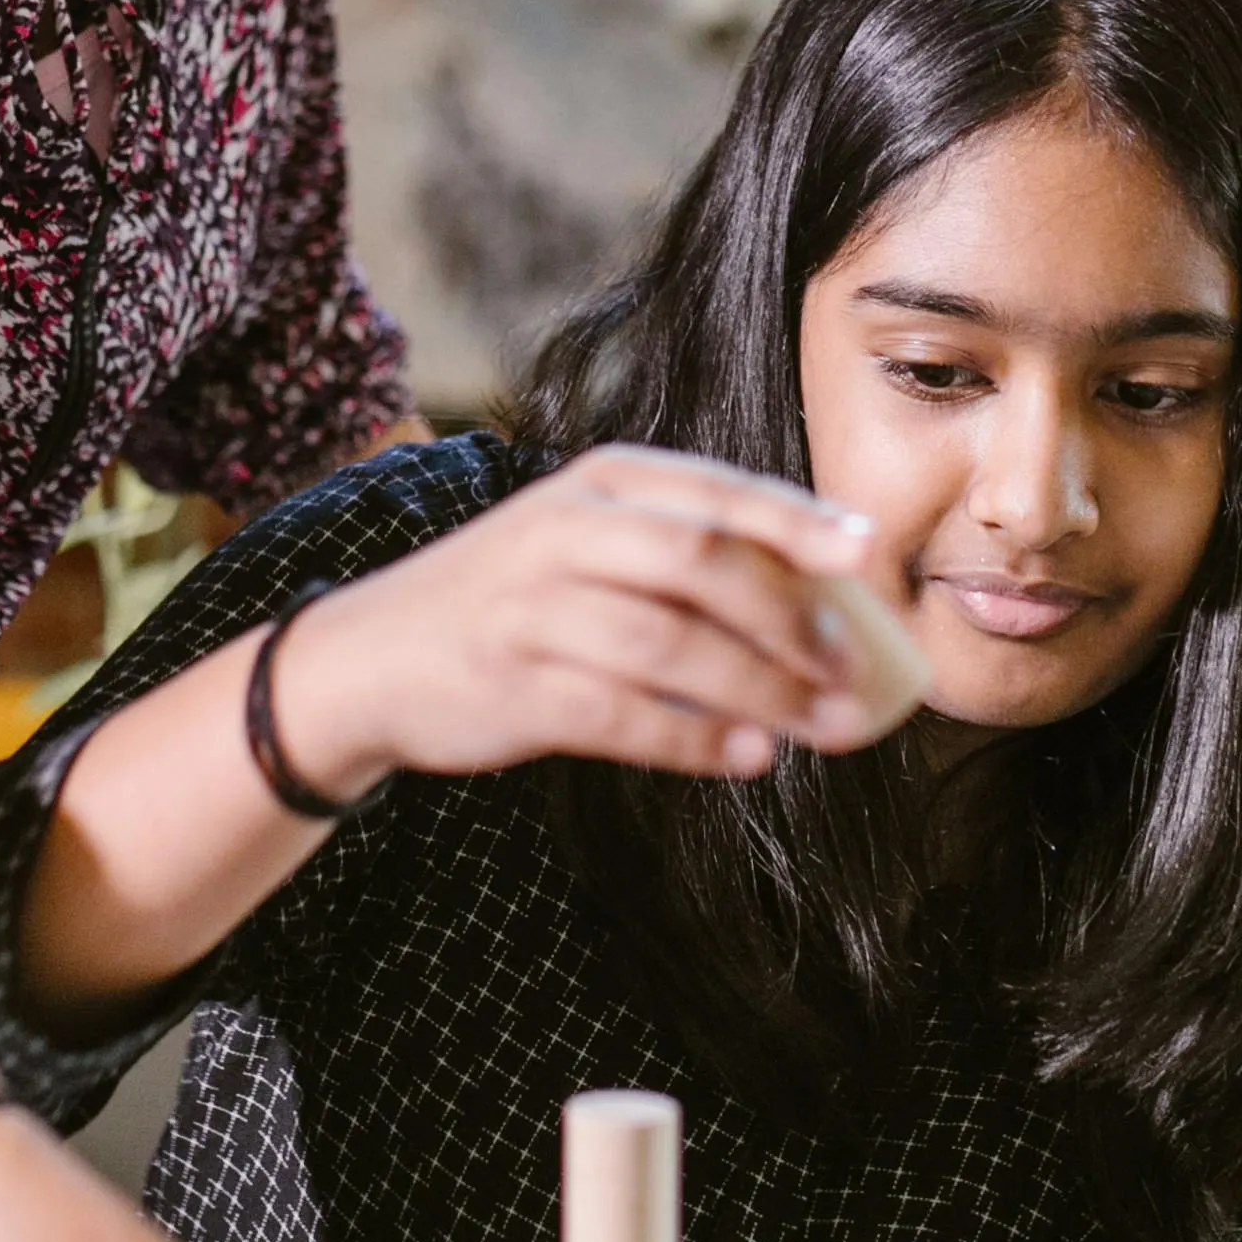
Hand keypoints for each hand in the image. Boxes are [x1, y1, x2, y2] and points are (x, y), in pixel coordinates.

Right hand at [270, 442, 923, 802]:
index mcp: (598, 484)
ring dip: (762, 690)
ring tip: (823, 726)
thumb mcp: (586, 542)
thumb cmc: (512, 601)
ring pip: (672, 644)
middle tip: (855, 670)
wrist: (372, 657)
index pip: (716, 493)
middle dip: (793, 618)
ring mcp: (533, 610)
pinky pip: (625, 715)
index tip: (869, 555)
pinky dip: (696, 739)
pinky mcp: (515, 688)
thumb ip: (684, 553)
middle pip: (702, 563)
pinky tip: (748, 757)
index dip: (799, 523)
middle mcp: (563, 533)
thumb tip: (830, 604)